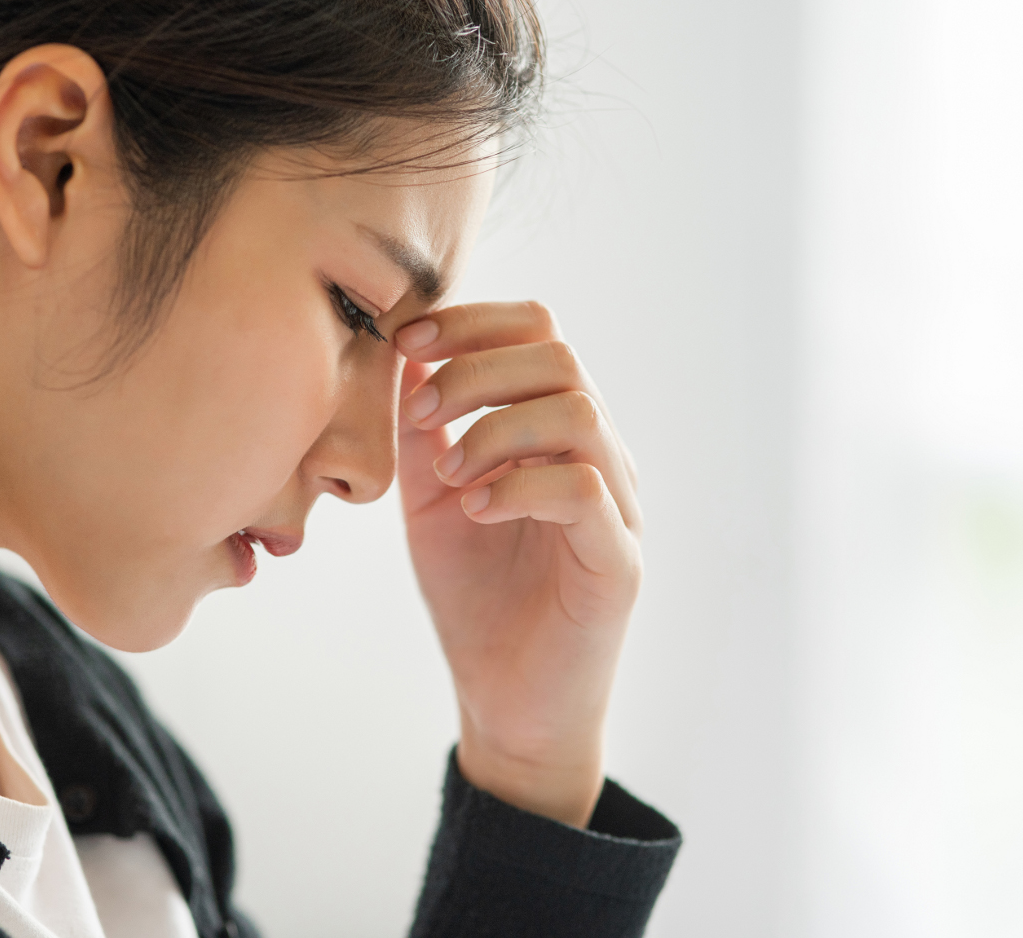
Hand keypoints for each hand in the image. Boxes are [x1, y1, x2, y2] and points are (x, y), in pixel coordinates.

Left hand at [396, 301, 642, 827]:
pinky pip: (585, 492)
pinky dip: (520, 486)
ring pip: (578, 414)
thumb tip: (404, 350)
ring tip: (448, 472)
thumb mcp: (430, 498)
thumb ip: (422, 428)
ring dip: (495, 428)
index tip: (404, 341)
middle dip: (474, 370)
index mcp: (556, 429)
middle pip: (559, 357)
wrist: (505, 699)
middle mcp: (599, 455)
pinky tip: (476, 509)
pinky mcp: (618, 562)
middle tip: (419, 416)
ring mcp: (618, 506)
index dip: (471, 322)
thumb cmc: (476, 596)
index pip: (537, 331)